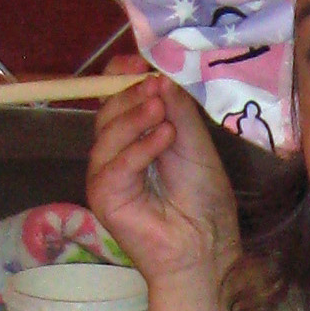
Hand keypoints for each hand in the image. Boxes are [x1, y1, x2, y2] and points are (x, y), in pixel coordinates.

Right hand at [87, 55, 240, 289]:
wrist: (205, 247)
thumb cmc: (204, 201)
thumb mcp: (196, 144)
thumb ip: (178, 112)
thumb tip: (159, 78)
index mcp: (137, 137)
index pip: (117, 98)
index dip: (123, 77)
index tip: (140, 63)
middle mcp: (117, 153)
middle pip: (107, 111)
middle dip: (130, 95)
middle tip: (155, 87)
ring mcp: (107, 175)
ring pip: (106, 133)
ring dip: (135, 118)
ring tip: (162, 112)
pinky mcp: (104, 197)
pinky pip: (113, 165)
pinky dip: (138, 149)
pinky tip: (163, 139)